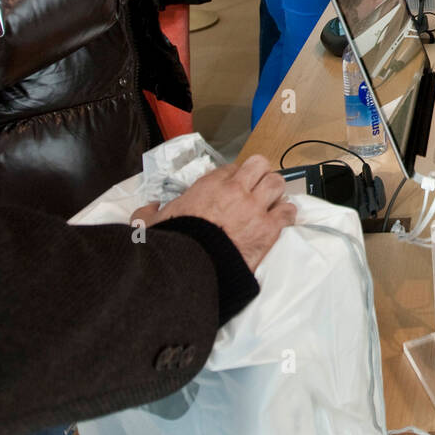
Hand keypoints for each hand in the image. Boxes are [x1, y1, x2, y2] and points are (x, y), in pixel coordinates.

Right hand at [133, 156, 296, 274]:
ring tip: (272, 202)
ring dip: (276, 192)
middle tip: (258, 188)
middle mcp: (235, 191)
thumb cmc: (176, 244)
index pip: (232, 167)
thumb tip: (146, 211)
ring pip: (277, 184)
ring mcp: (254, 208)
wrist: (194, 268)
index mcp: (209, 185)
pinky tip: (281, 220)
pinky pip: (288, 212)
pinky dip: (286, 215)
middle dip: (261, 175)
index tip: (234, 187)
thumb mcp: (152, 225)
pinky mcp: (269, 229)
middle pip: (260, 166)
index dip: (236, 177)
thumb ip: (147, 214)